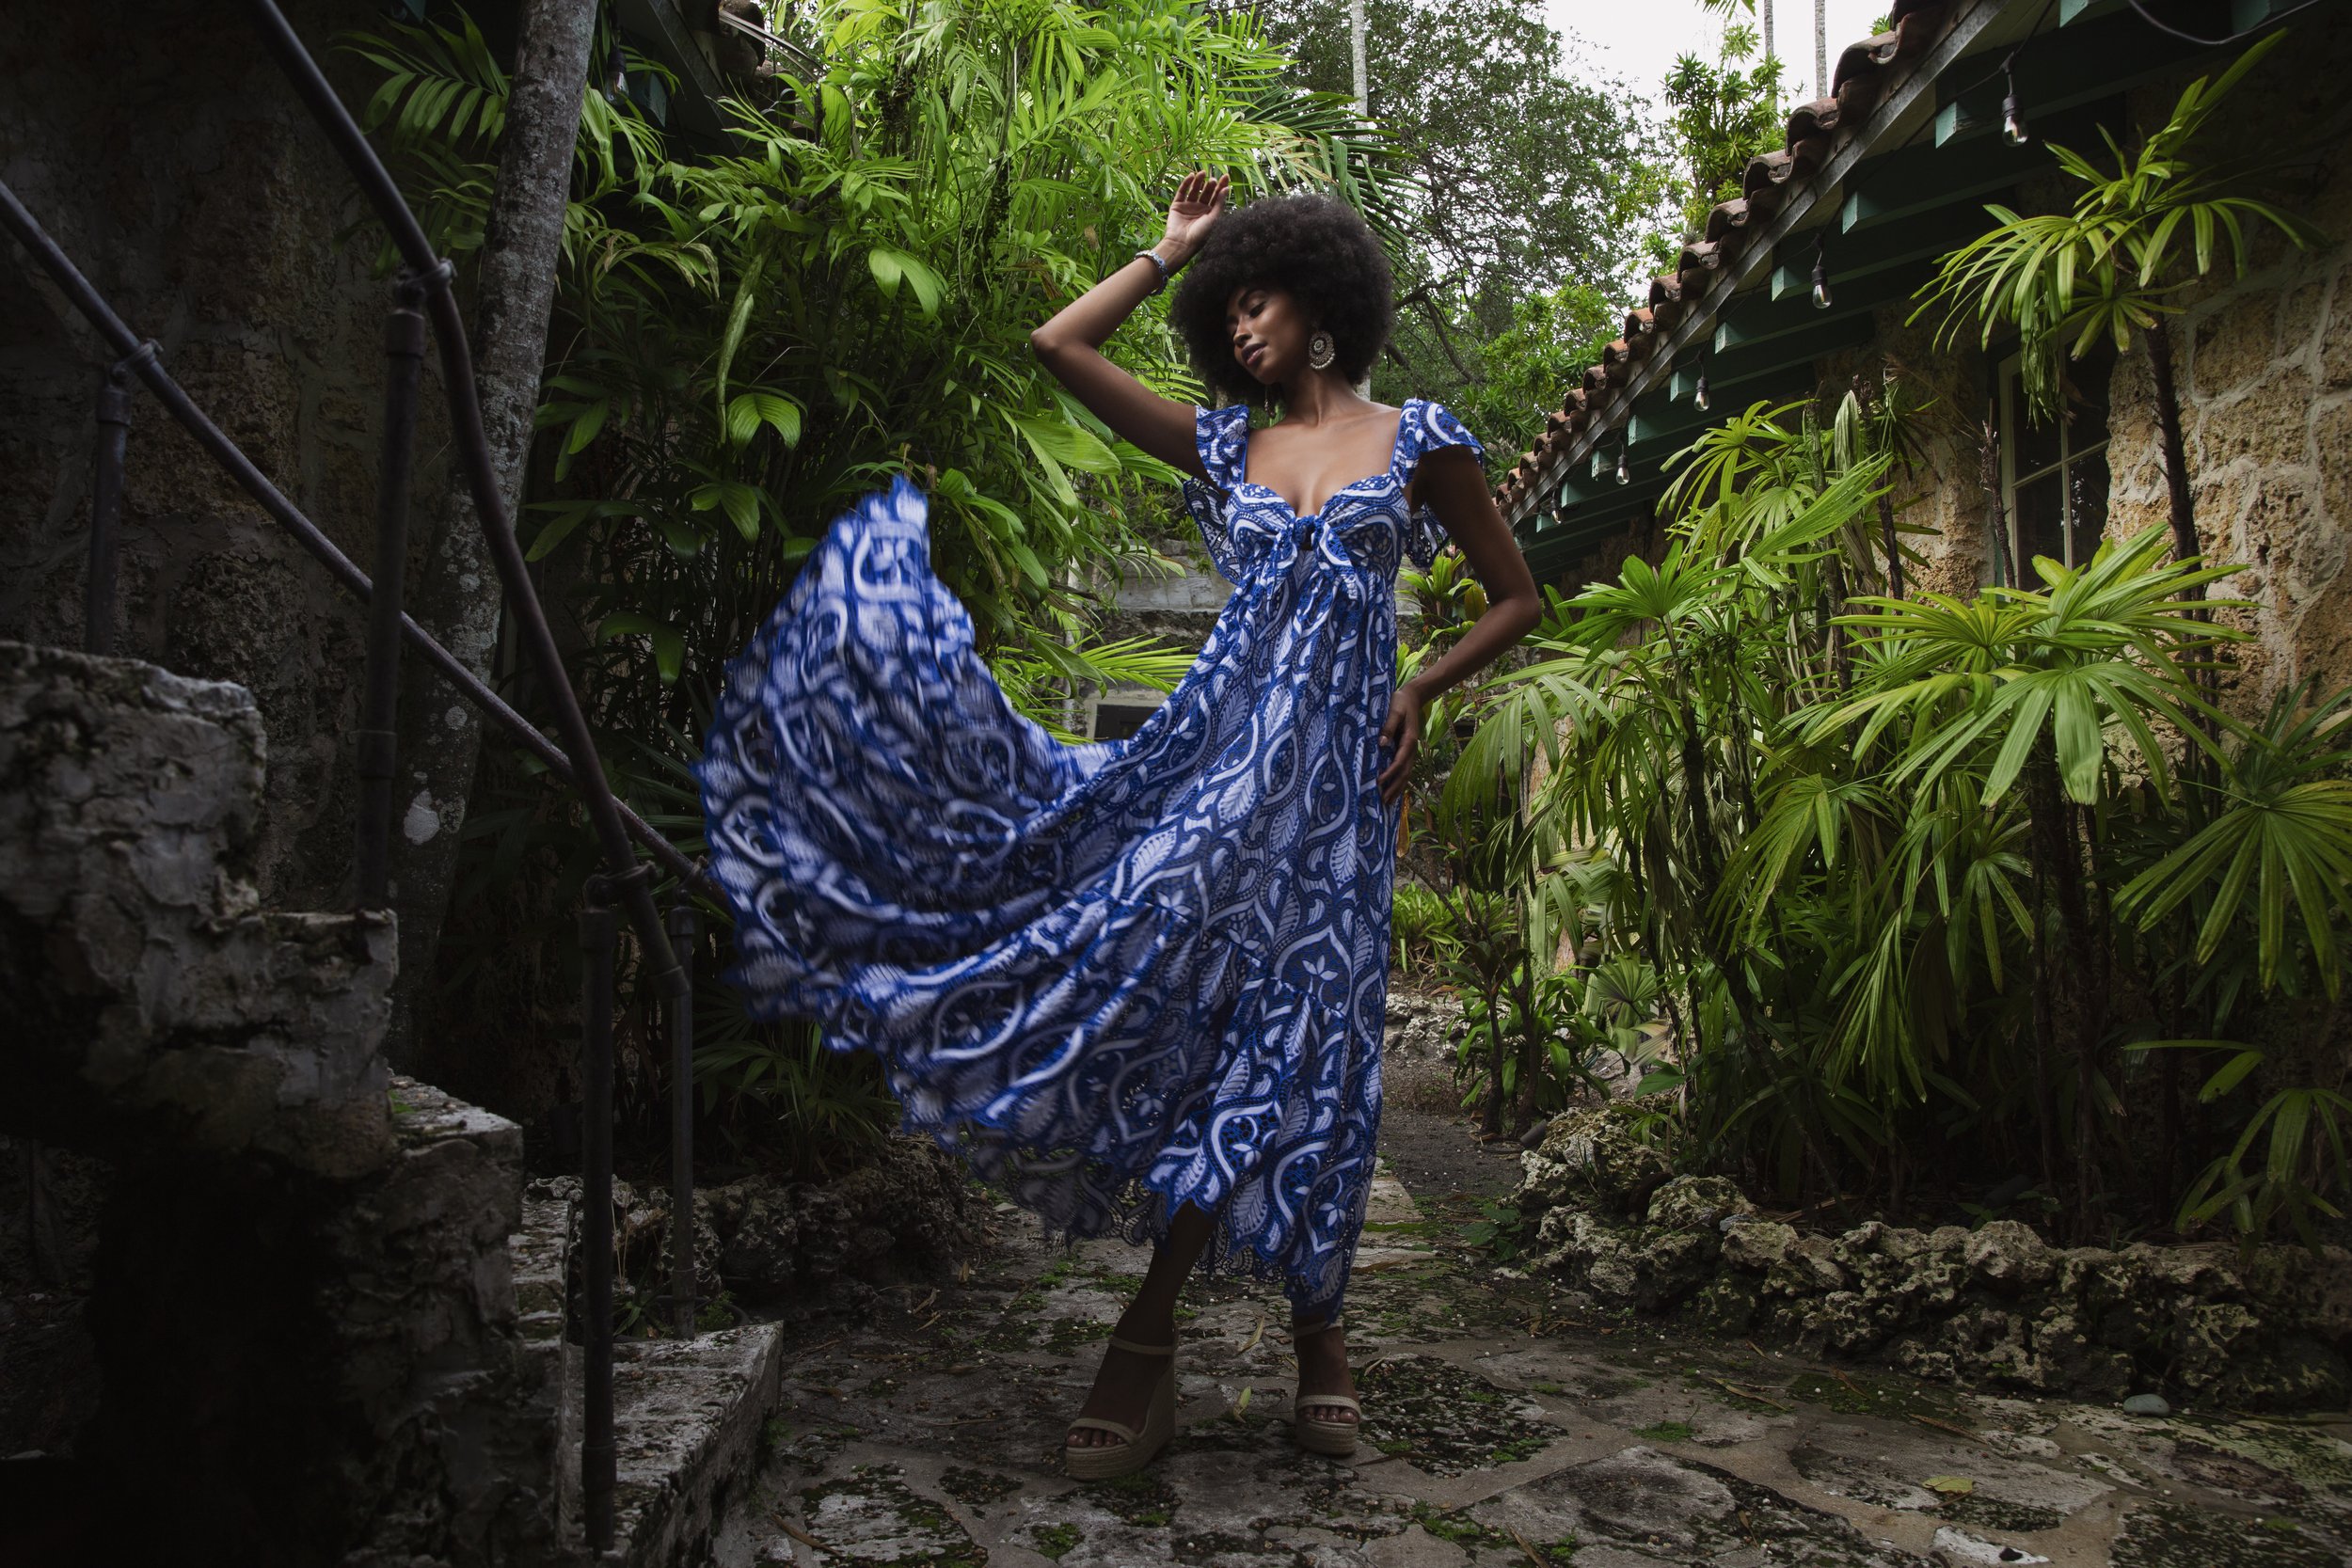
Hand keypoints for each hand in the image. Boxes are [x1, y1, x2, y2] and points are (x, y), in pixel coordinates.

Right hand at [1159, 171, 1229, 262]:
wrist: (1181, 244)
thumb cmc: (1200, 235)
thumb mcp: (1214, 219)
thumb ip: (1219, 203)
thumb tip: (1226, 188)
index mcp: (1210, 213)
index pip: (1217, 196)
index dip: (1222, 186)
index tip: (1226, 176)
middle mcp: (1200, 209)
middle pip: (1206, 192)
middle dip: (1210, 184)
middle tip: (1213, 180)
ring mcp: (1188, 206)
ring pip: (1194, 190)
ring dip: (1199, 181)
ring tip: (1203, 173)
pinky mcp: (1177, 205)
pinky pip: (1182, 192)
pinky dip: (1186, 183)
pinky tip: (1191, 176)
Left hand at [1376, 684, 1423, 808]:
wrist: (1413, 697)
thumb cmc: (1400, 702)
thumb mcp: (1394, 711)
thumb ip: (1388, 726)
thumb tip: (1381, 743)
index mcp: (1409, 740)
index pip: (1399, 762)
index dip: (1389, 774)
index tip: (1378, 783)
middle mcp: (1412, 749)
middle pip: (1404, 773)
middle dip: (1395, 788)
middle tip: (1384, 801)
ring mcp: (1411, 751)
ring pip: (1406, 774)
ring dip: (1398, 788)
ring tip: (1388, 802)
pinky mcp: (1407, 750)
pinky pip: (1404, 769)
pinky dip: (1400, 781)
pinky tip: (1393, 789)